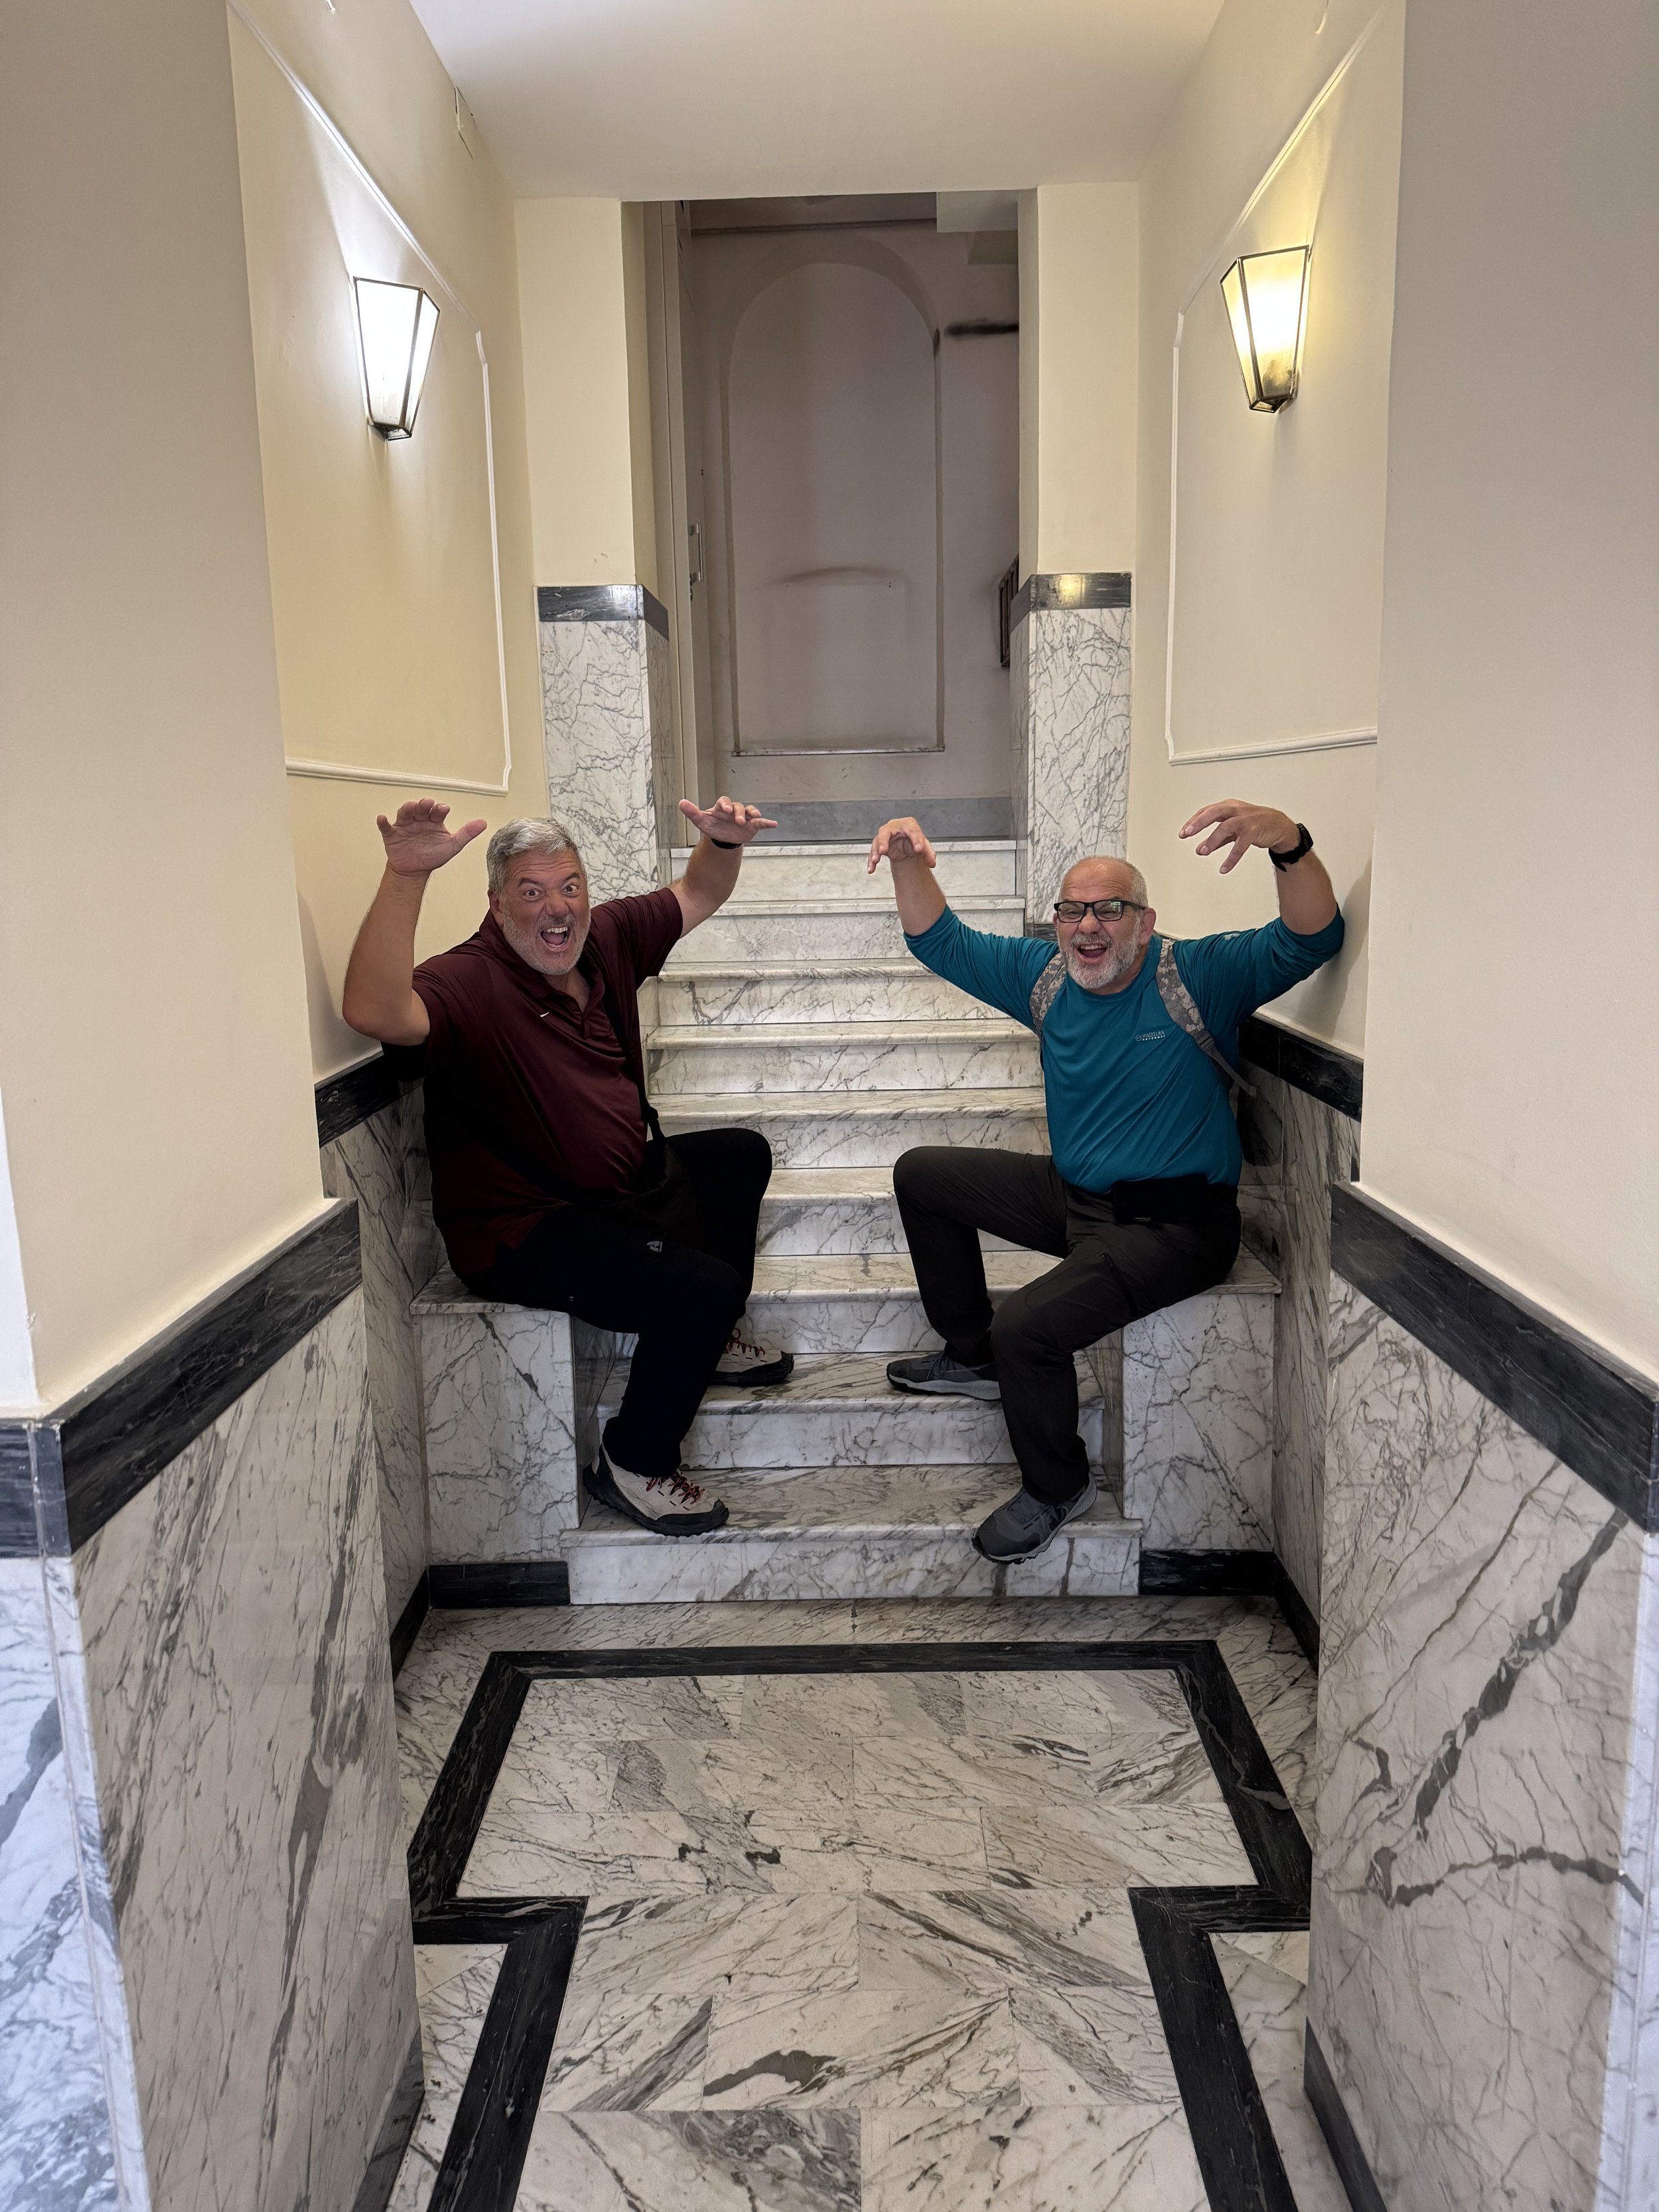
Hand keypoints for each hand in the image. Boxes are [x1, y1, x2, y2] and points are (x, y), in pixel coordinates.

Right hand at [376, 797, 486, 876]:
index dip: (439, 809)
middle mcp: (419, 820)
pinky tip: (382, 818)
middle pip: (420, 809)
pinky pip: (386, 827)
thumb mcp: (452, 845)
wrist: (415, 871)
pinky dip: (383, 822)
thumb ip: (467, 834)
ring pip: (404, 814)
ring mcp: (405, 826)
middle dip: (423, 805)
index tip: (443, 809)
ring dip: (406, 809)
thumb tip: (483, 823)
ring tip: (409, 807)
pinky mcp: (392, 835)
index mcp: (433, 821)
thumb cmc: (433, 856)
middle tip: (427, 803)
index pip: (437, 811)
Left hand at [678, 795, 777, 846]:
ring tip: (756, 817)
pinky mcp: (752, 825)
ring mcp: (744, 817)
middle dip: (739, 813)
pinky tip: (774, 824)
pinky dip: (767, 822)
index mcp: (722, 807)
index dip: (725, 804)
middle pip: (738, 807)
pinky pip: (760, 822)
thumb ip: (692, 812)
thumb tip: (681, 803)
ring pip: (749, 812)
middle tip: (738, 820)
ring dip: (752, 814)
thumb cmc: (712, 826)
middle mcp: (734, 810)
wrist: (722, 838)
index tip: (725, 810)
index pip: (724, 801)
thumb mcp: (701, 821)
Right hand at [867, 817, 937, 873]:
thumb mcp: (925, 847)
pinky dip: (872, 861)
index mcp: (909, 824)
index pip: (912, 830)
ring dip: (875, 852)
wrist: (907, 847)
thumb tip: (931, 862)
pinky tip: (871, 869)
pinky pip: (874, 852)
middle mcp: (894, 827)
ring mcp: (885, 836)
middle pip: (886, 832)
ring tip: (875, 861)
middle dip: (883, 841)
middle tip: (883, 850)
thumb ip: (929, 854)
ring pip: (877, 842)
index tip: (918, 849)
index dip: (915, 839)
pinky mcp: (879, 845)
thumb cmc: (915, 842)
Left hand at [1179, 800, 1299, 875]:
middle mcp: (1236, 810)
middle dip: (1199, 822)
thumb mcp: (1232, 830)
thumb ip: (1216, 839)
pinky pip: (1240, 846)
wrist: (1279, 826)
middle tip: (1187, 833)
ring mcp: (1246, 820)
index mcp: (1228, 806)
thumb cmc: (1253, 823)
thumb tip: (1199, 850)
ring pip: (1226, 827)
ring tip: (1203, 852)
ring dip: (1213, 839)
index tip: (1183, 833)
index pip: (1206, 811)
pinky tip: (1224, 868)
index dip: (1194, 821)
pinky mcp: (1254, 831)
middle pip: (1214, 812)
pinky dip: (1231, 858)